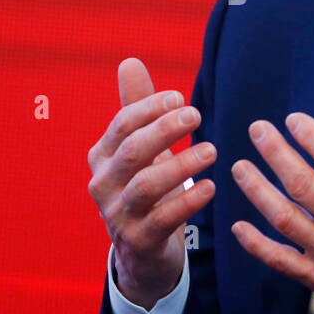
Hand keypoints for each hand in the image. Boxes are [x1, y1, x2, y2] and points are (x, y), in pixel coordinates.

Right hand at [88, 58, 216, 310]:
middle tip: (196, 114)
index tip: (180, 97)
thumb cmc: (144, 188)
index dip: (150, 108)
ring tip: (211, 150)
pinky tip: (211, 186)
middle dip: (164, 129)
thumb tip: (130, 62)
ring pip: (146, 185)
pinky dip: (188, 201)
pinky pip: (163, 219)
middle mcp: (103, 185)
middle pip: (132, 151)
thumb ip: (136, 107)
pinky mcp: (138, 242)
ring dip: (181, 165)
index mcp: (102, 157)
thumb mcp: (140, 149)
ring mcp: (118, 216)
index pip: (122, 125)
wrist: (141, 251)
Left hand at [229, 104, 313, 313]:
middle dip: (275, 153)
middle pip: (303, 185)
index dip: (310, 137)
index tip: (293, 120)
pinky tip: (238, 228)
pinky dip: (257, 245)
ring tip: (240, 168)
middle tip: (257, 130)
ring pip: (285, 219)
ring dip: (258, 191)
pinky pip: (282, 261)